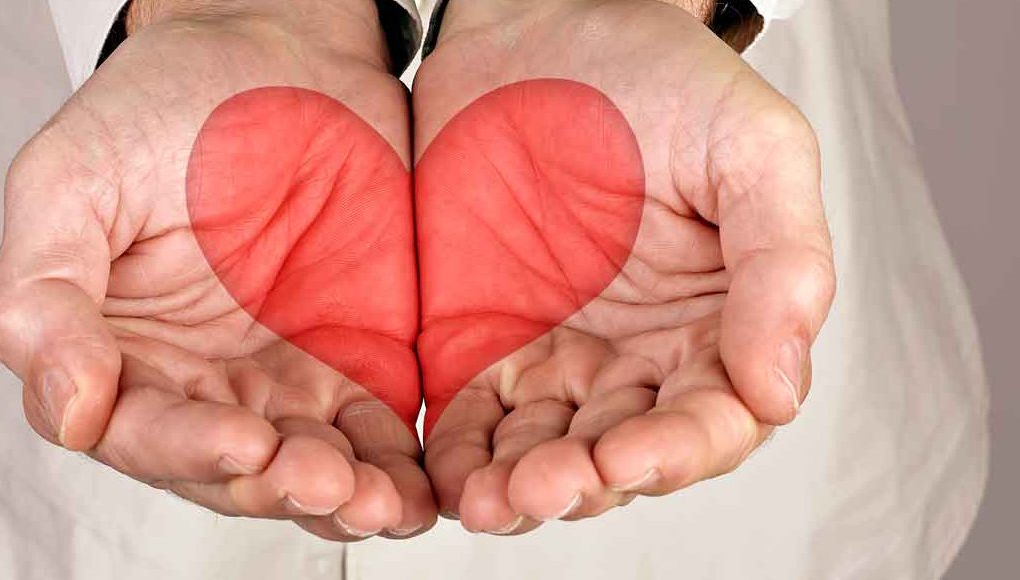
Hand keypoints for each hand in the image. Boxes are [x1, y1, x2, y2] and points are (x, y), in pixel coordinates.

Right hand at [0, 0, 433, 539]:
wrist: (285, 53)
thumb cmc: (168, 105)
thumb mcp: (74, 180)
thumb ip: (46, 296)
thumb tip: (70, 411)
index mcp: (120, 351)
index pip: (139, 431)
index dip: (186, 448)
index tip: (243, 440)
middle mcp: (201, 380)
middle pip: (233, 468)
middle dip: (279, 485)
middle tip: (325, 483)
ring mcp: (284, 376)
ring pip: (309, 467)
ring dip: (345, 495)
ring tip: (380, 501)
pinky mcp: (361, 361)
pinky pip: (377, 433)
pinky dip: (397, 469)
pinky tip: (417, 490)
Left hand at [414, 0, 834, 533]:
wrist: (537, 24)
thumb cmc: (655, 74)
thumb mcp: (751, 148)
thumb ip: (783, 264)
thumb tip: (782, 389)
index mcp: (716, 323)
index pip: (712, 419)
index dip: (677, 452)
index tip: (632, 458)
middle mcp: (636, 355)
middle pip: (620, 456)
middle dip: (585, 482)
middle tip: (547, 485)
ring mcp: (554, 355)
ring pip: (543, 454)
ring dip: (518, 488)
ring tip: (490, 498)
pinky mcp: (476, 343)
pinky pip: (470, 420)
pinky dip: (461, 458)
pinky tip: (449, 477)